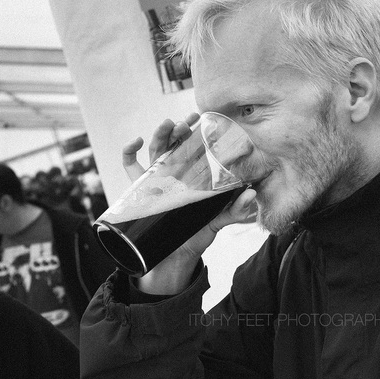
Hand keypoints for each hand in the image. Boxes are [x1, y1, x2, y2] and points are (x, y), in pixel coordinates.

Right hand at [126, 114, 258, 294]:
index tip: (204, 121)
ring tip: (167, 124)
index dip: (197, 132)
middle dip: (179, 129)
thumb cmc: (198, 234)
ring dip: (160, 134)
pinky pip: (130, 165)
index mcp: (192, 176)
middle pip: (174, 144)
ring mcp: (156, 179)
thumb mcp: (218, 220)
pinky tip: (136, 142)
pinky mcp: (140, 189)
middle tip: (188, 121)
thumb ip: (235, 209)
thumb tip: (251, 193)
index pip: (194, 148)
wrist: (177, 255)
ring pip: (155, 150)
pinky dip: (129, 152)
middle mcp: (174, 173)